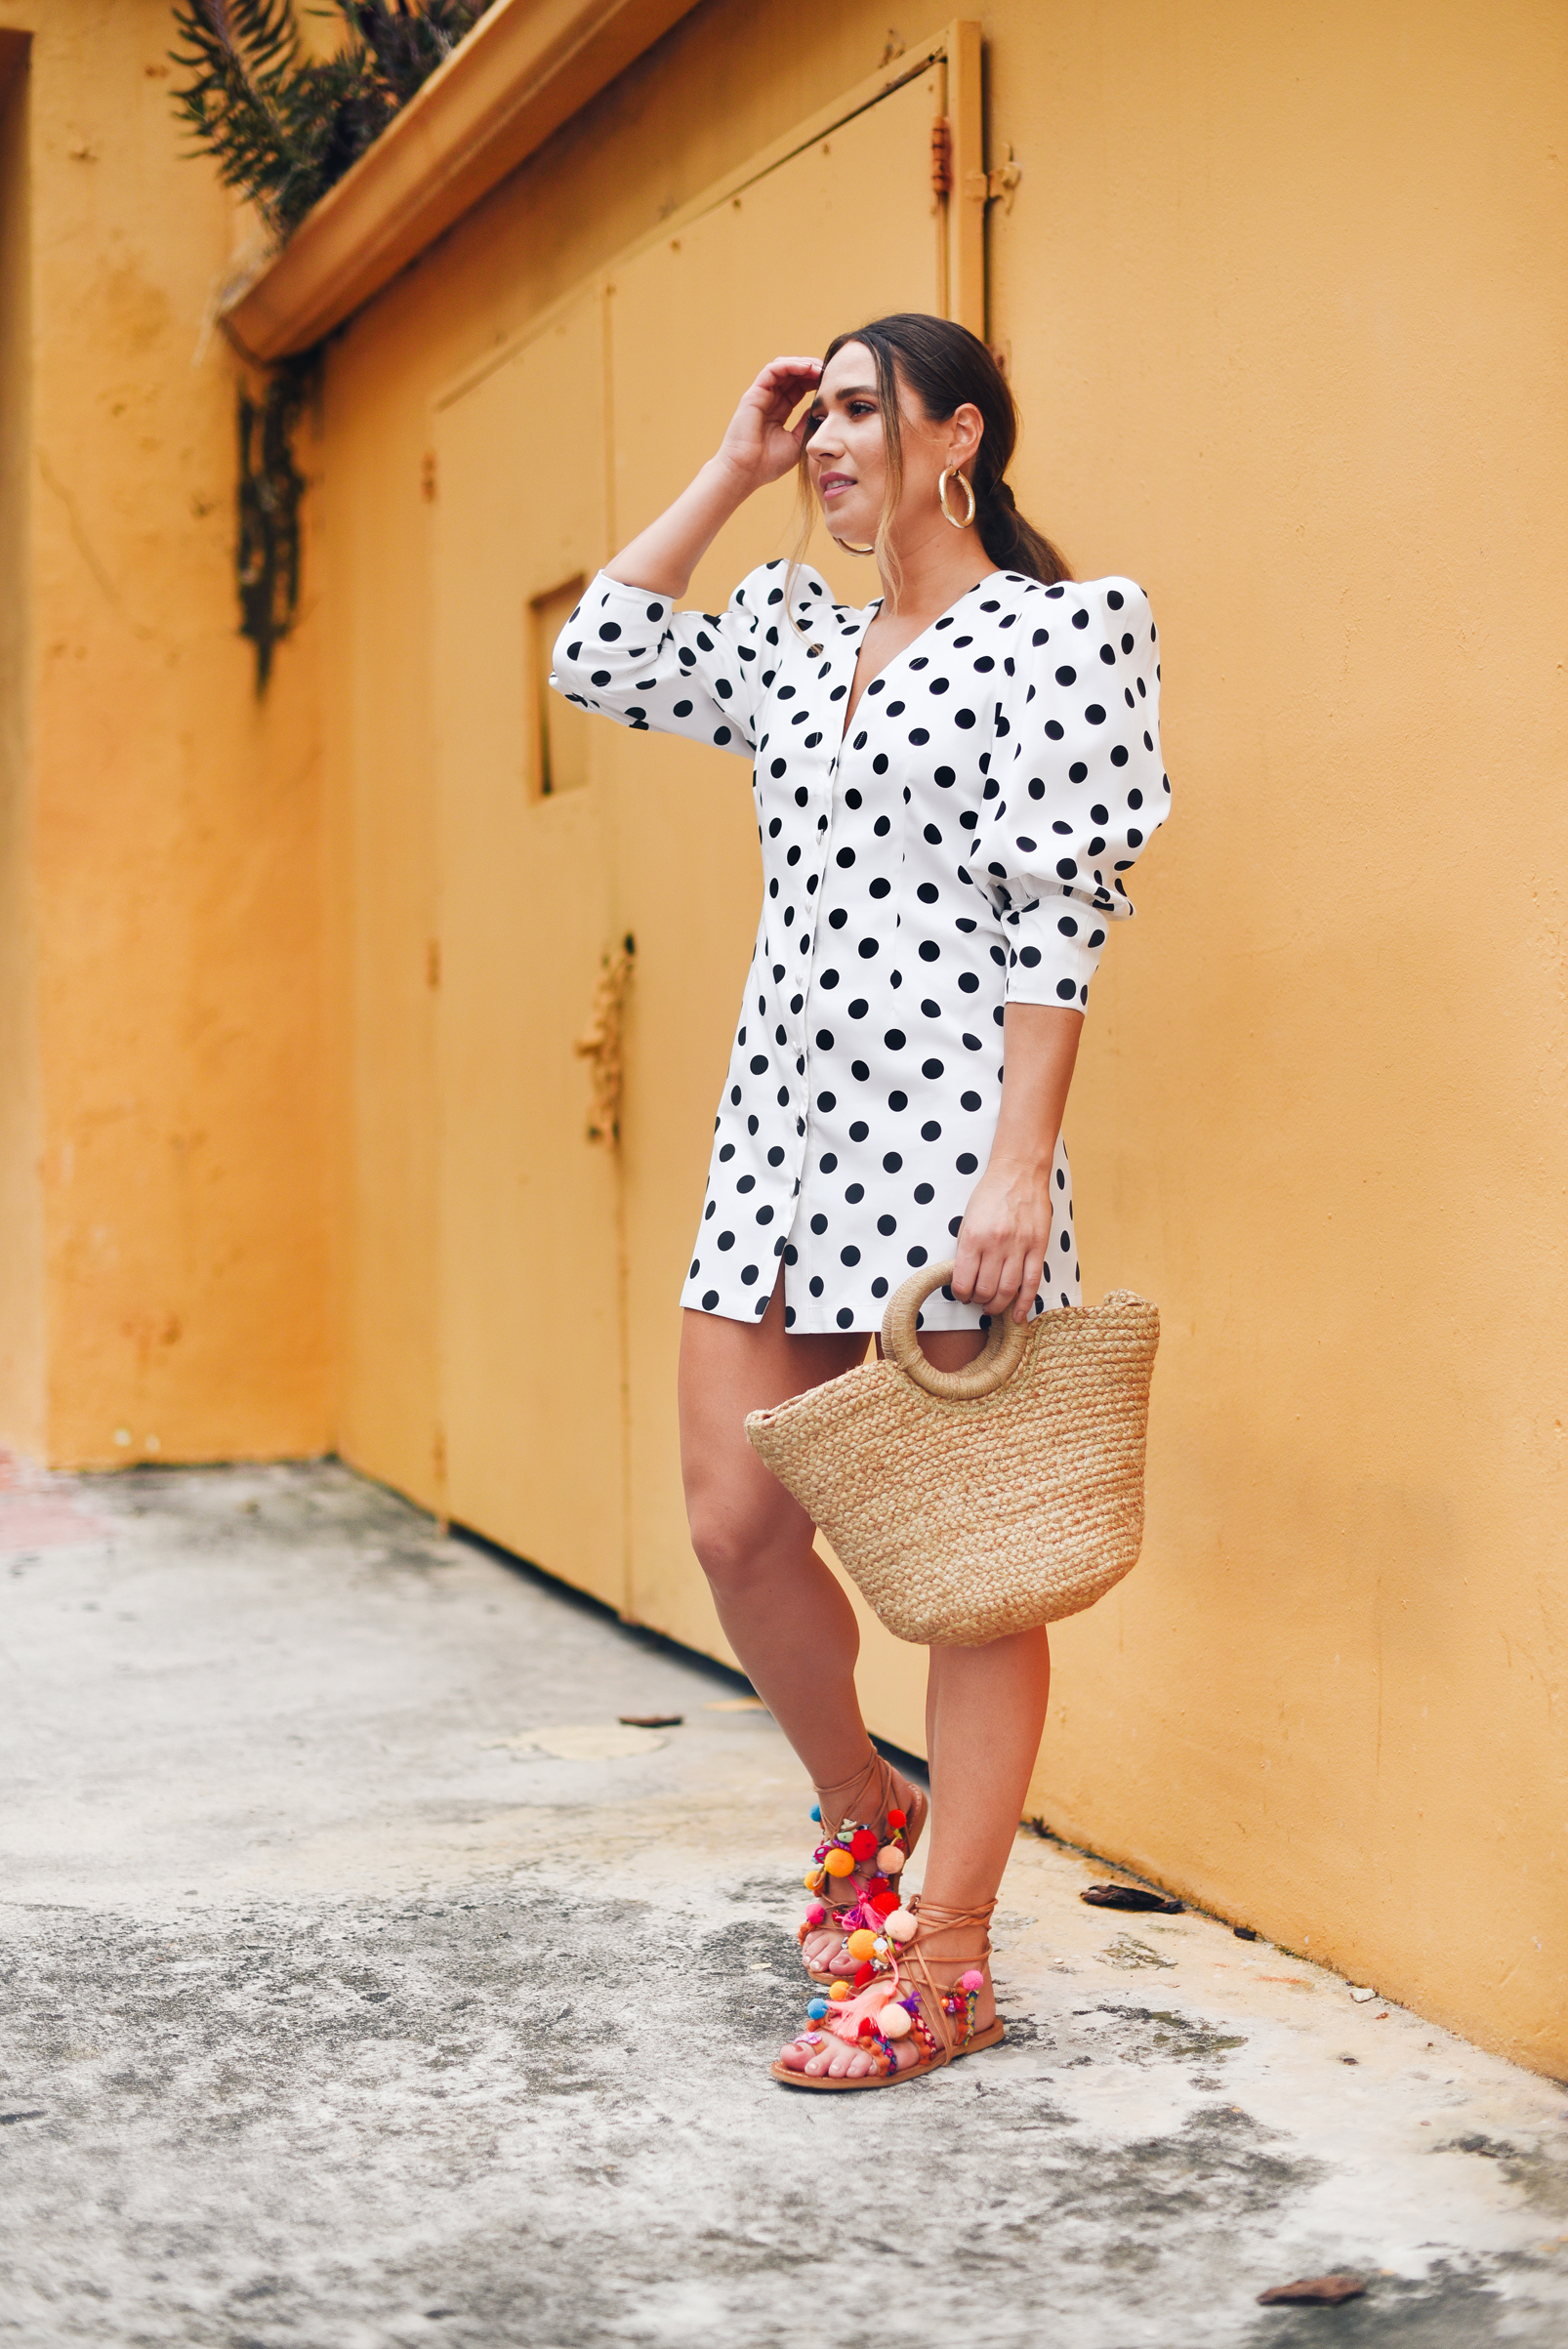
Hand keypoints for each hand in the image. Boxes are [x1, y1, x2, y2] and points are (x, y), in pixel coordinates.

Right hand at [713, 356, 822, 492]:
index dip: (815, 381)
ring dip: (803, 364)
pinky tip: (806, 368)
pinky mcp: (753, 394)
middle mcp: (769, 400)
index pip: (799, 388)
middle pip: (792, 374)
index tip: (832, 383)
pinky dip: (790, 365)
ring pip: (783, 368)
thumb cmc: (768, 464)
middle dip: (812, 369)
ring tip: (820, 367)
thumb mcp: (797, 441)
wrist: (745, 472)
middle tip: (830, 370)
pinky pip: (772, 370)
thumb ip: (807, 422)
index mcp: (779, 411)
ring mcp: (760, 396)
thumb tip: (822, 407)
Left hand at [950, 1157, 1054, 1324]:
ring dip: (998, 1305)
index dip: (961, 1295)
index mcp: (972, 1238)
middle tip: (978, 1301)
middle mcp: (995, 1244)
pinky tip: (1018, 1314)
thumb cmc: (990, 1194)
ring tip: (993, 1306)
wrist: (1018, 1172)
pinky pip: (1031, 1282)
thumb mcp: (967, 1219)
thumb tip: (965, 1278)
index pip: (963, 1282)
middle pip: (985, 1291)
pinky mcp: (1038, 1247)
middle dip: (979, 1302)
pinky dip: (1024, 1303)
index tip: (963, 1295)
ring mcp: (1018, 1246)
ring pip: (1007, 1291)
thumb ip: (966, 1249)